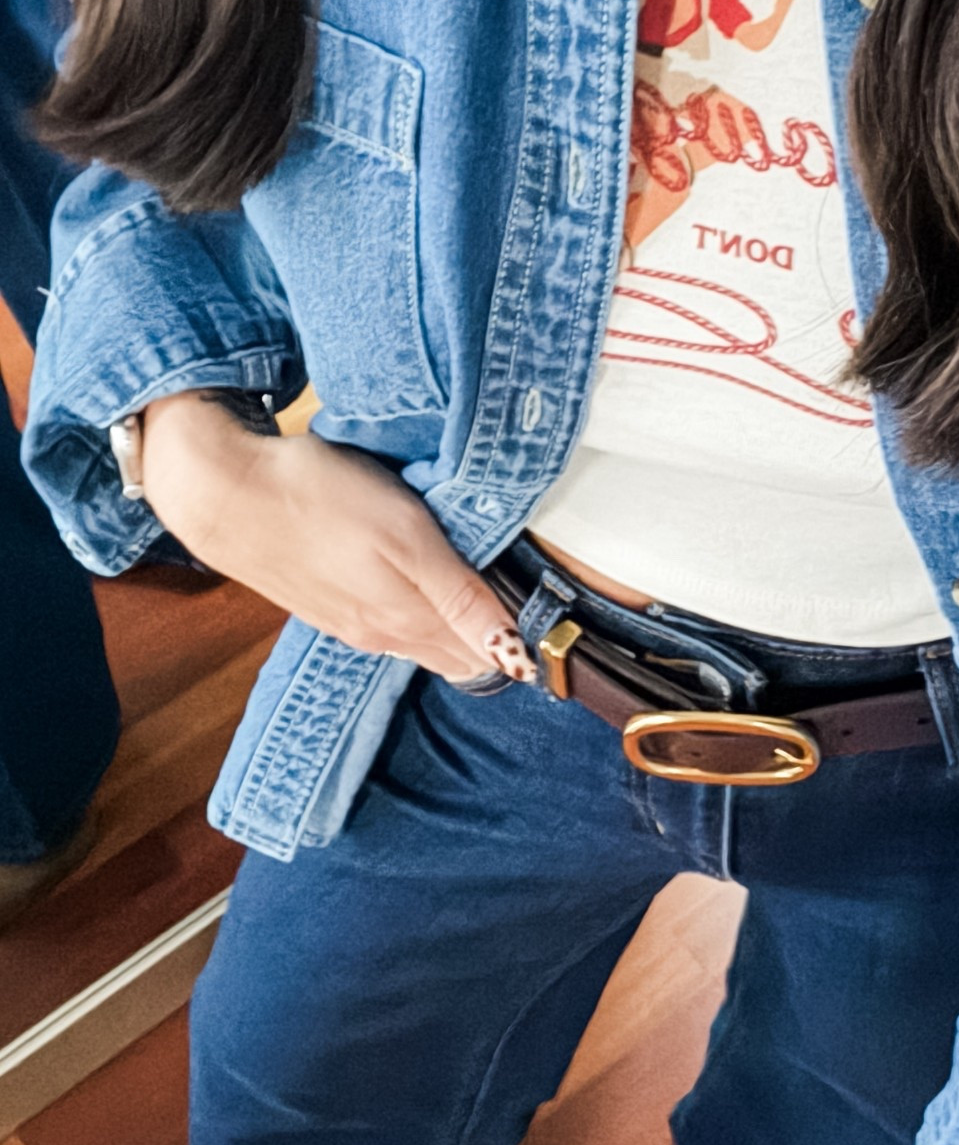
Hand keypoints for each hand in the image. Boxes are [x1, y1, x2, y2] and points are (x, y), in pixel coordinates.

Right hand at [141, 393, 534, 682]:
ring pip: (425, 637)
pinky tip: (417, 573)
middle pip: (459, 652)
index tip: (551, 604)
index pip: (488, 655)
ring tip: (480, 576)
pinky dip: (416, 605)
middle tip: (526, 585)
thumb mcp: (407, 537)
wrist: (222, 489)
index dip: (524, 635)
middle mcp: (383, 635)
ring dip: (456, 618)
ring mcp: (351, 622)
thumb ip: (460, 597)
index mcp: (409, 622)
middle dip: (497, 632)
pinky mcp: (327, 602)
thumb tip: (515, 656)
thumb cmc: (319, 497)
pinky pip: (390, 620)